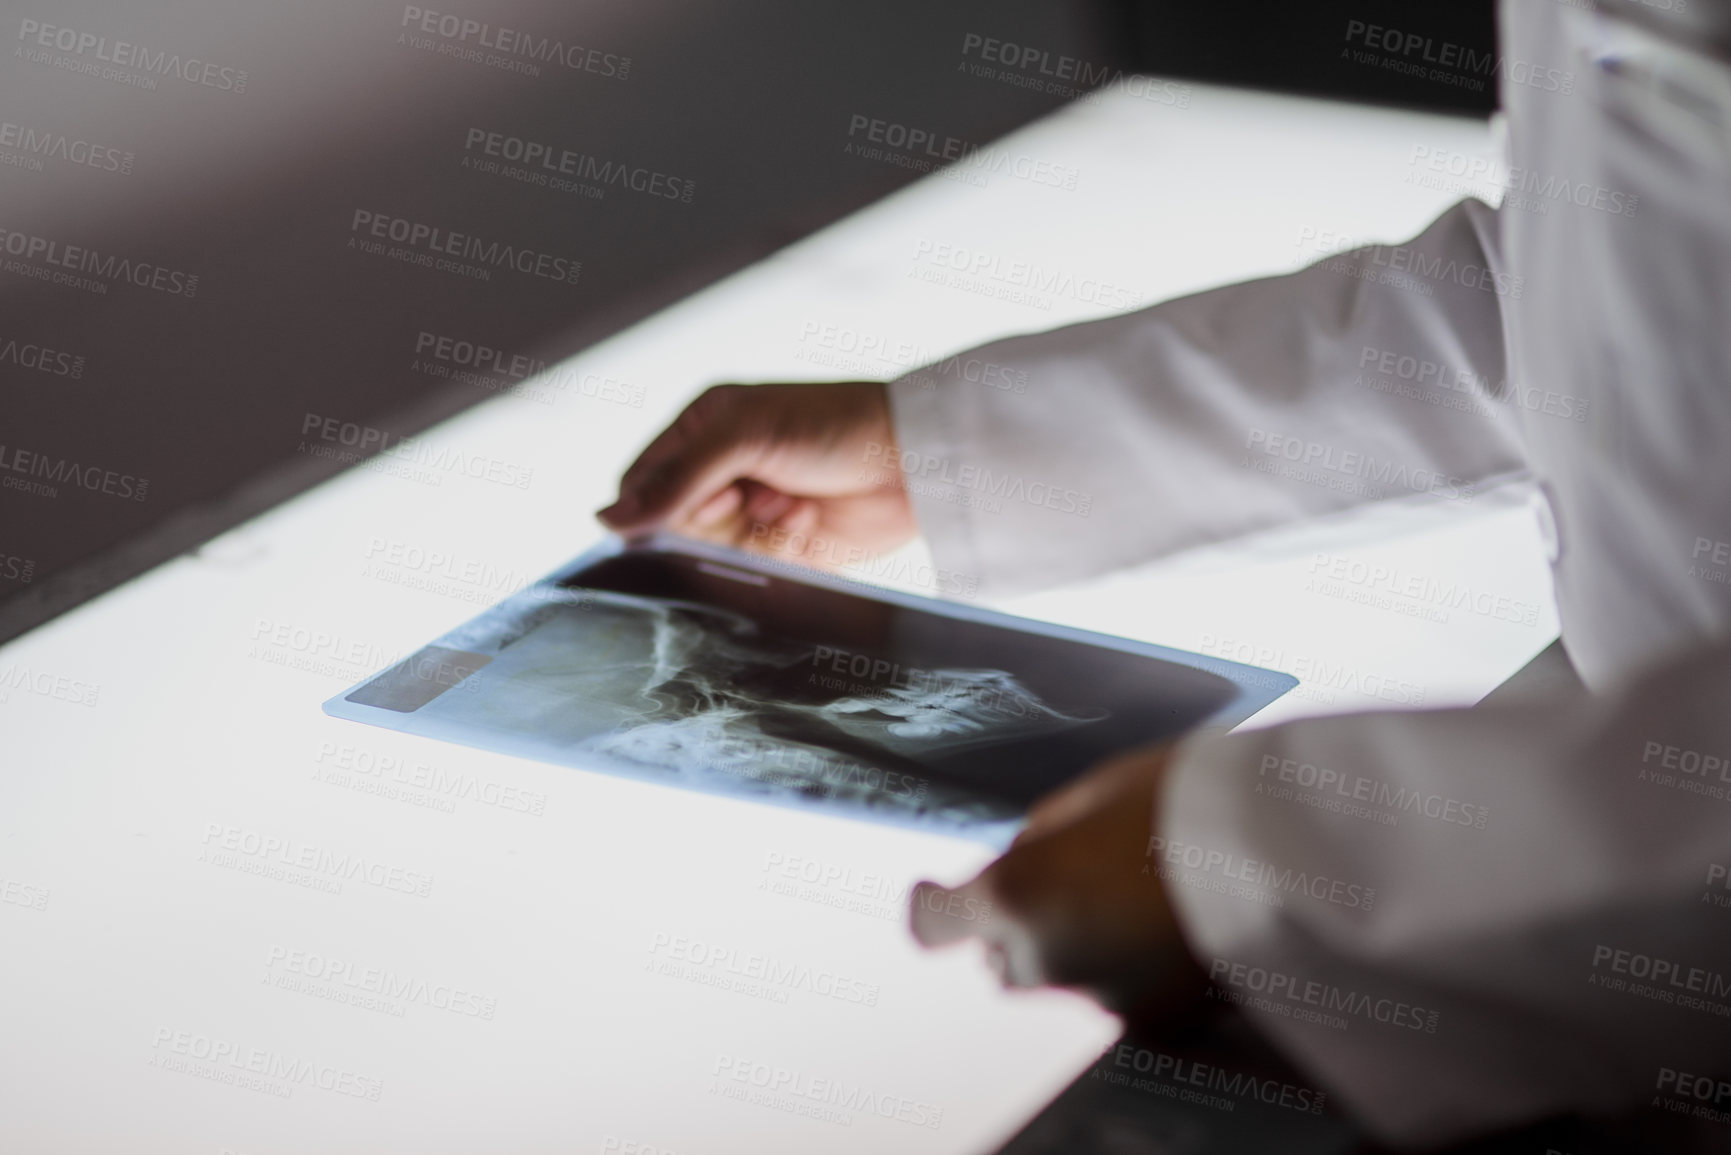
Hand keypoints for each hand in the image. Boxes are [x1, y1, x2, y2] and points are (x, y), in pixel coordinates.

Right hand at [597, 381, 915, 566]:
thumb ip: (677, 478)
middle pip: (676, 528)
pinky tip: (809, 524)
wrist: (917, 461)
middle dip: (718, 522)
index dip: (657, 507)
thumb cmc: (836, 424)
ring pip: (714, 556)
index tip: (702, 506)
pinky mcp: (784, 550)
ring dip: (753, 538)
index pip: (643, 483)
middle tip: (761, 496)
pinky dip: (777, 557)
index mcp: (703, 428)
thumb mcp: (745, 436)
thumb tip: (606, 519)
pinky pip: (752, 576)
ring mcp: (753, 512)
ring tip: (795, 505)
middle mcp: (722, 470)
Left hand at [909, 744, 1210, 1025]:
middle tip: (1070, 873)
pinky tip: (1167, 925)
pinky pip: (1115, 994)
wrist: (1286, 847)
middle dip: (1017, 921)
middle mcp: (1047, 960)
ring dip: (1072, 945)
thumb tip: (1022, 859)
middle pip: (1000, 956)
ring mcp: (1101, 999)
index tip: (933, 892)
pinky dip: (1126, 968)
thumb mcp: (1090, 793)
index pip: (933, 923)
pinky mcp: (1156, 1022)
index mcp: (1015, 895)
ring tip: (1134, 893)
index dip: (931, 906)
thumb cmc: (1184, 799)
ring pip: (1059, 977)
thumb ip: (1038, 836)